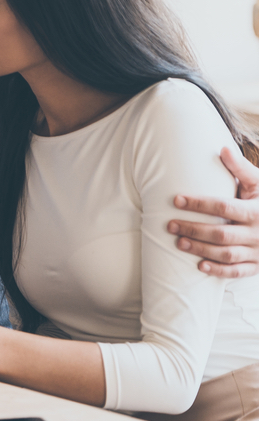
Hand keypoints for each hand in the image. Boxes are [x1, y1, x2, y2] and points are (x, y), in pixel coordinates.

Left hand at [168, 146, 258, 277]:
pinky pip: (238, 271)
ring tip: (179, 242)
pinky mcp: (258, 265)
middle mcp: (258, 232)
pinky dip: (219, 271)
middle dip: (193, 229)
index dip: (199, 204)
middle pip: (221, 233)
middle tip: (170, 225)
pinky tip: (199, 266)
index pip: (224, 207)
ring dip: (201, 249)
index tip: (176, 200)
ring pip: (226, 254)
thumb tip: (223, 148)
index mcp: (257, 210)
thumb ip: (242, 168)